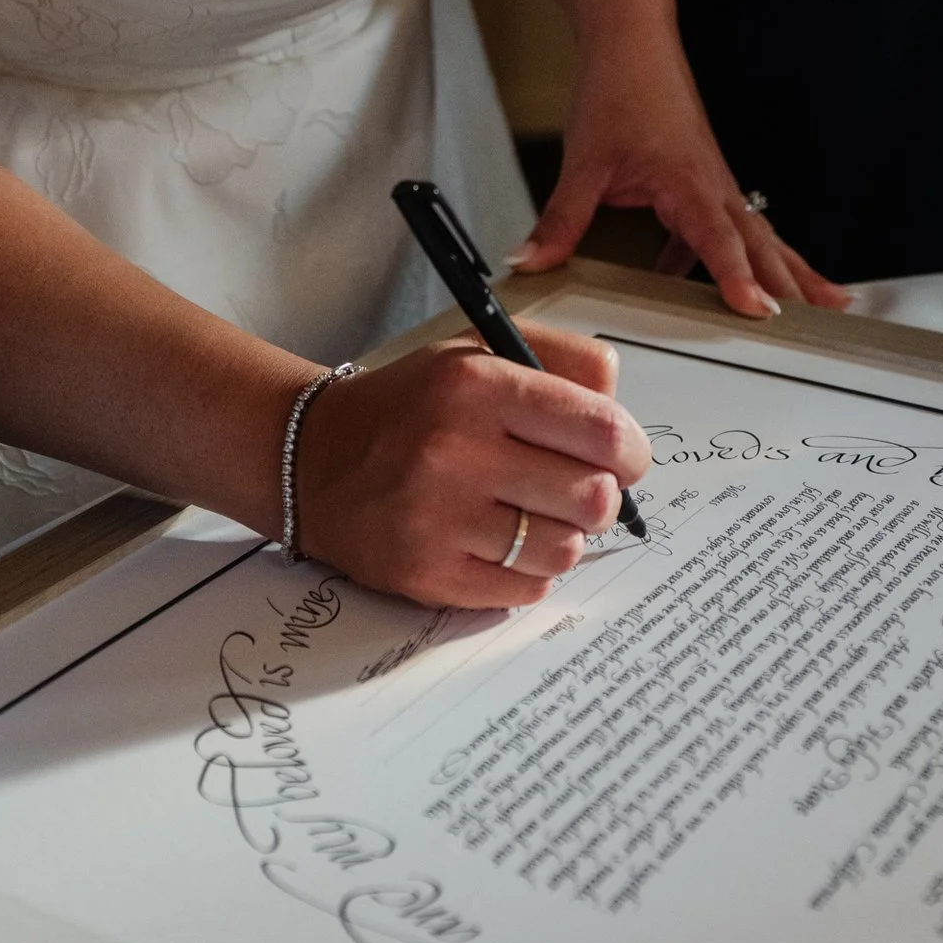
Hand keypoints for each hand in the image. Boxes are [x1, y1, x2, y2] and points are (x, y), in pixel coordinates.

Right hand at [294, 323, 648, 607]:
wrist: (312, 460)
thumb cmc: (412, 407)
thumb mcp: (477, 353)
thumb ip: (561, 361)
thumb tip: (622, 411)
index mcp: (475, 385)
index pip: (601, 430)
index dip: (631, 451)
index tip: (624, 458)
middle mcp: (454, 451)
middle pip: (593, 499)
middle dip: (602, 498)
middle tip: (579, 491)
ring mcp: (438, 519)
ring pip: (564, 550)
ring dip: (562, 537)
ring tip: (531, 517)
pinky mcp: (426, 575)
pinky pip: (525, 590)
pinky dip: (527, 571)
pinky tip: (500, 545)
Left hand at [505, 30, 850, 318]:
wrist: (633, 42)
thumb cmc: (619, 90)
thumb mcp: (585, 162)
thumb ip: (561, 220)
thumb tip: (531, 260)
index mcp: (687, 181)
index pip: (718, 237)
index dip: (736, 276)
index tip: (757, 308)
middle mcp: (714, 185)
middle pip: (762, 242)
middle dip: (797, 281)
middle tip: (828, 316)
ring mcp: (716, 183)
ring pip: (760, 235)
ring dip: (791, 268)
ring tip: (828, 302)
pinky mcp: (708, 182)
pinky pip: (734, 226)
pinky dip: (744, 255)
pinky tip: (731, 283)